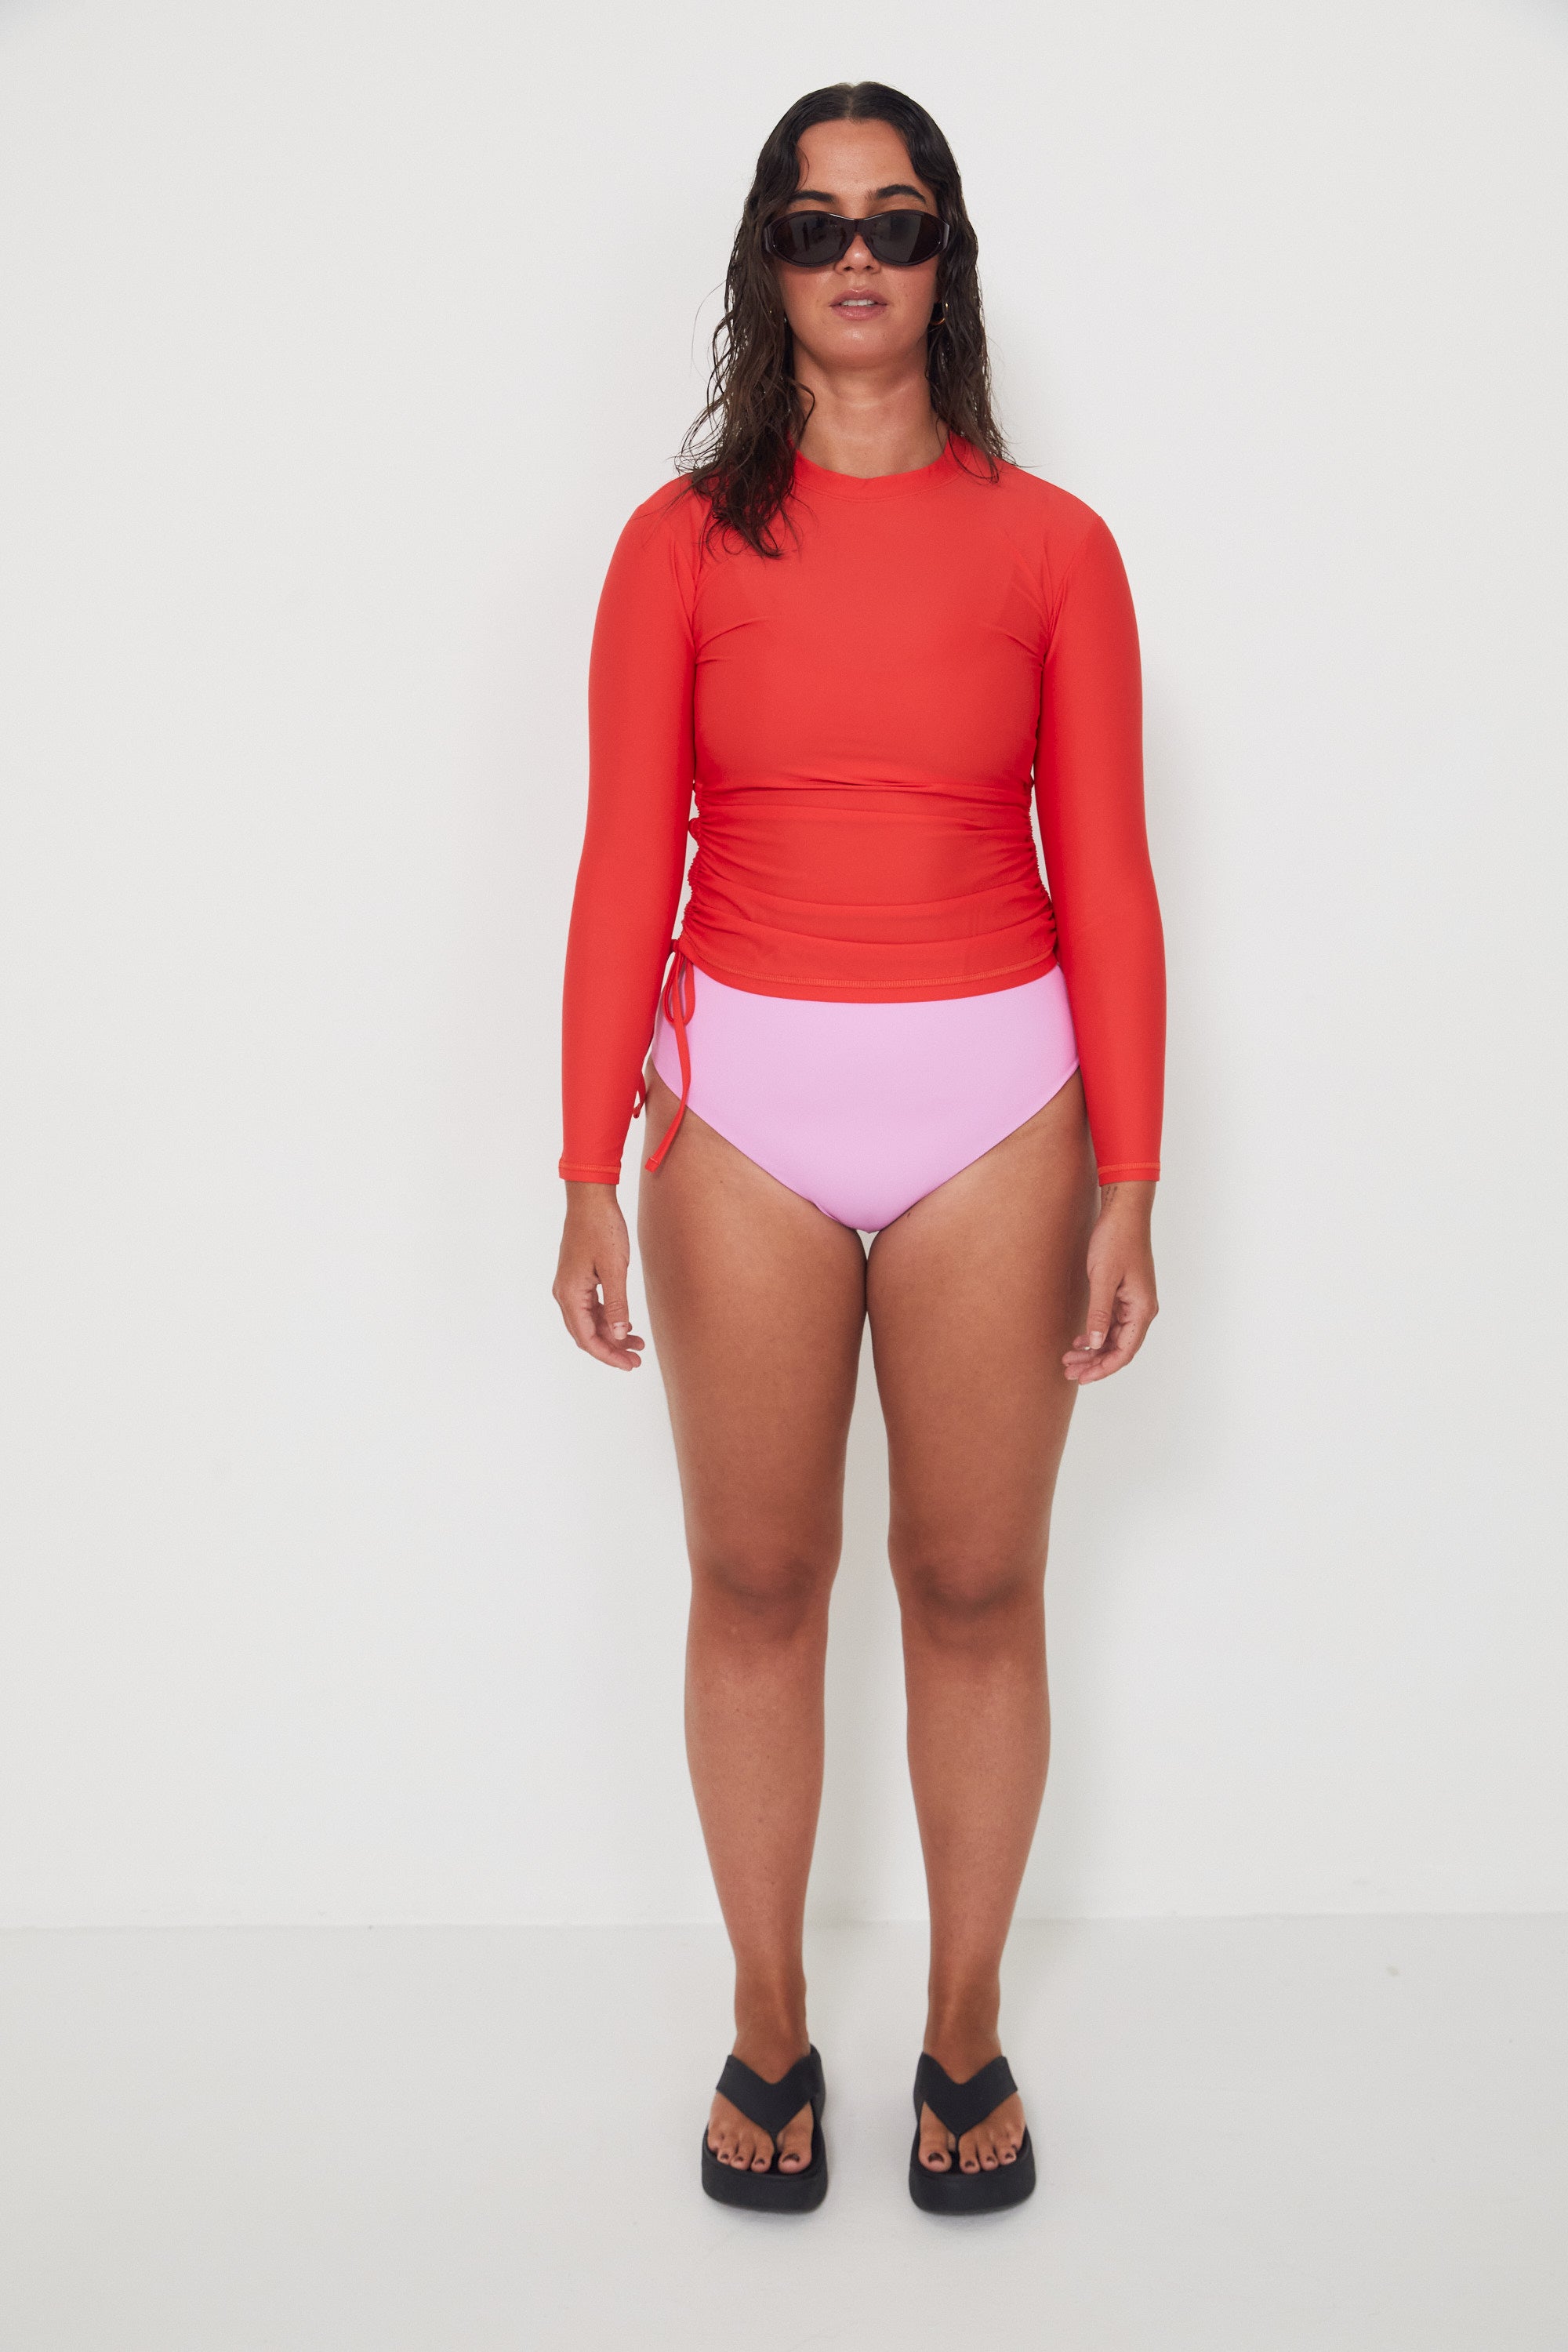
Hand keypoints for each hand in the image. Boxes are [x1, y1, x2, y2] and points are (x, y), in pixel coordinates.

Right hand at [553, 1183, 646, 1369]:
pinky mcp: (578, 1278)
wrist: (590, 1199)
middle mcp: (565, 1293)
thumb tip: (619, 1334)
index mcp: (570, 1294)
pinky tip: (625, 1323)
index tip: (629, 1364)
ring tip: (637, 1344)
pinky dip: (607, 1319)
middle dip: (611, 1349)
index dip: (608, 1355)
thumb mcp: (614, 1269)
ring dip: (611, 1335)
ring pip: (589, 1322)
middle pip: (586, 1334)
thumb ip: (617, 1304)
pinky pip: (590, 1307)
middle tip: (636, 1359)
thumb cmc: (602, 1229)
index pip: (586, 1338)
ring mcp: (570, 1286)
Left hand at [1062, 1181, 1157, 1384]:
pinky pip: (1112, 1323)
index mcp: (1142, 1309)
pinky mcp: (1124, 1294)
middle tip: (1068, 1371)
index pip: (1124, 1351)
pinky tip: (1080, 1340)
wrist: (1124, 1212)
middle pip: (1119, 1348)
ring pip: (1114, 1337)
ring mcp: (1134, 1302)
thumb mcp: (1103, 1278)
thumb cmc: (1116, 1240)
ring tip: (1069, 1359)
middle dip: (1094, 1363)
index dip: (1103, 1368)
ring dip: (1093, 1350)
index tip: (1082, 1378)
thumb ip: (1099, 1312)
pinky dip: (1096, 1334)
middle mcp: (1142, 1309)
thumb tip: (1096, 1343)